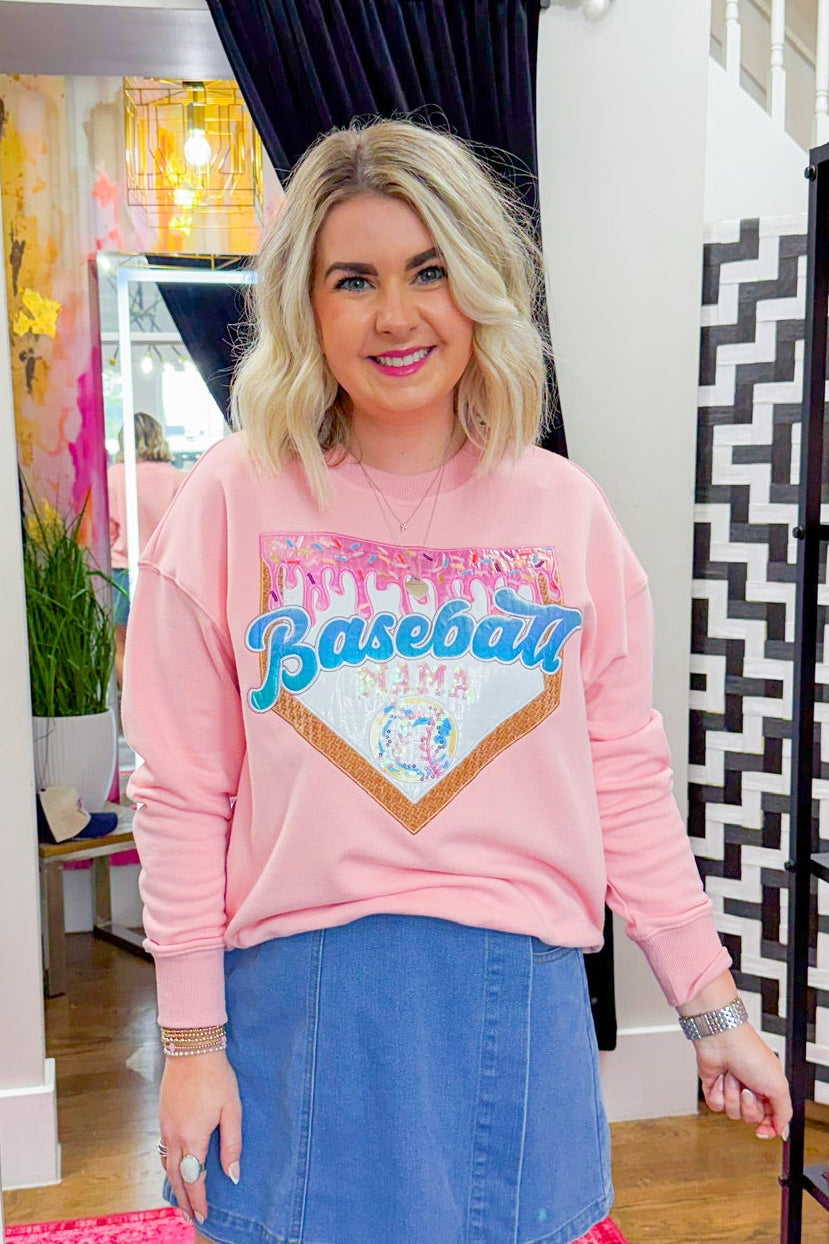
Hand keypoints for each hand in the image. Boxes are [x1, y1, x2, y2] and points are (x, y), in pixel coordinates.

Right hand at [159, 1050, 241, 1224]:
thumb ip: (232, 1145)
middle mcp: (174, 1136)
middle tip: (191, 1217)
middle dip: (184, 1199)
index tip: (204, 1216)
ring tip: (183, 1197)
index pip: (195, 1178)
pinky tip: (175, 1166)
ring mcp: (165, 1125)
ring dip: (175, 1183)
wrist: (191, 1048)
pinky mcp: (162, 1116)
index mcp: (193, 1138)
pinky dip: (169, 1165)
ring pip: (167, 1164)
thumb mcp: (231, 1110)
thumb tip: (232, 1175)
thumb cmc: (216, 1076)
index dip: (199, 1199)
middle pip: (177, 1177)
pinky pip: (163, 1149)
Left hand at [694, 1022, 790, 1139]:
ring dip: (732, 1095)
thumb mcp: (779, 1086)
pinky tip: (720, 1078)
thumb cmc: (750, 1053)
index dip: (767, 1127)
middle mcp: (751, 1090)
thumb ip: (784, 1113)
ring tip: (733, 1076)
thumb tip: (781, 1131)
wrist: (721, 1040)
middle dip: (748, 1104)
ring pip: (732, 1113)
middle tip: (748, 1087)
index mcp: (769, 1089)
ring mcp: (731, 1090)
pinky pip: (716, 1106)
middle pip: (751, 1118)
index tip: (762, 1130)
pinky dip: (717, 1093)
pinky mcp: (714, 1088)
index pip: (770, 1120)